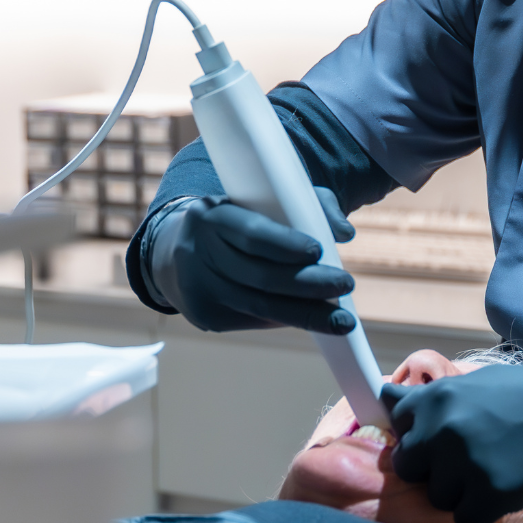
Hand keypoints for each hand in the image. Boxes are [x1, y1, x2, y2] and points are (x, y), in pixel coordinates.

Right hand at [147, 186, 356, 333]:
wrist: (177, 250)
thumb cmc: (235, 221)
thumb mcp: (263, 202)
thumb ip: (310, 205)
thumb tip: (344, 233)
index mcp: (210, 216)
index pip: (251, 234)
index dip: (285, 245)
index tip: (318, 251)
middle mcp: (197, 253)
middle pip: (260, 277)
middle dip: (308, 284)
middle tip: (346, 284)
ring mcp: (197, 289)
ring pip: (259, 306)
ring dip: (306, 313)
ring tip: (342, 318)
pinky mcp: (204, 316)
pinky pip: (253, 320)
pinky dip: (285, 318)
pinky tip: (310, 319)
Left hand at [381, 360, 522, 522]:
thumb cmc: (522, 395)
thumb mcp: (469, 383)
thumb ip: (429, 398)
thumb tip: (386, 398)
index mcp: (435, 399)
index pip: (397, 423)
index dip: (417, 434)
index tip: (434, 439)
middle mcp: (441, 430)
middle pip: (407, 467)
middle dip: (428, 468)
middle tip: (457, 464)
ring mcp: (464, 464)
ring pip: (436, 497)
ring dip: (458, 492)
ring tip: (487, 473)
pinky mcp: (489, 494)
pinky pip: (464, 519)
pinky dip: (480, 512)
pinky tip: (499, 492)